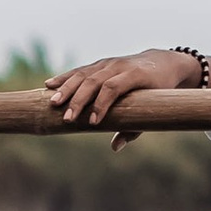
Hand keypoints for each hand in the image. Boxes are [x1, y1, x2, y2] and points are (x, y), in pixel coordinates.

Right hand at [46, 49, 210, 136]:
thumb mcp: (154, 108)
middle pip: (94, 81)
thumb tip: (115, 147)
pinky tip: (48, 85)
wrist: (162, 63)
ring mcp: (108, 63)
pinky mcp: (100, 64)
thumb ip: (134, 127)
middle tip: (67, 118)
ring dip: (66, 89)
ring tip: (53, 103)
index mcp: (135, 75)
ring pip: (83, 74)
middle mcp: (119, 66)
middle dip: (79, 100)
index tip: (92, 122)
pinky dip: (64, 78)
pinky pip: (79, 71)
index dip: (101, 104)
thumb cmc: (159, 91)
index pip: (113, 87)